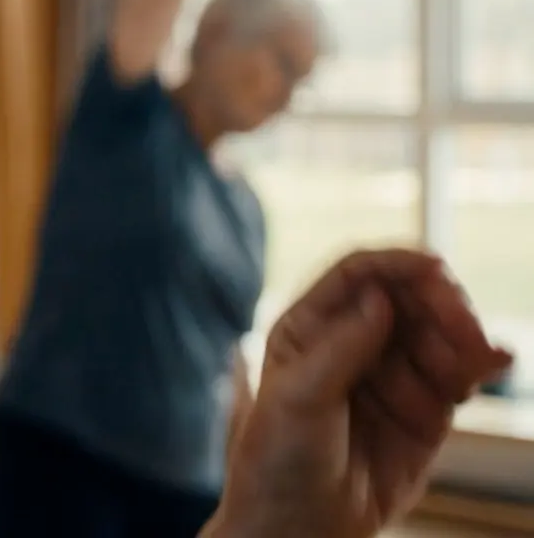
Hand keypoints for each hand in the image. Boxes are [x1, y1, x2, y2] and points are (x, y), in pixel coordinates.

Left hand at [208, 249, 512, 537]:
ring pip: (440, 334)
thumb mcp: (299, 397)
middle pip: (409, 299)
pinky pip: (458, 375)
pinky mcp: (424, 410)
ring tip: (474, 357)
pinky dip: (482, 363)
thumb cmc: (278, 458)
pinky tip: (497, 360)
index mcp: (309, 327)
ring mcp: (391, 375)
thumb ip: (342, 347)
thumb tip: (381, 298)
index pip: (358, 275)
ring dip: (463, 336)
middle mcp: (352, 343)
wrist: (300, 526)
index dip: (396, 263)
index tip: (436, 266)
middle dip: (441, 304)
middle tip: (463, 326)